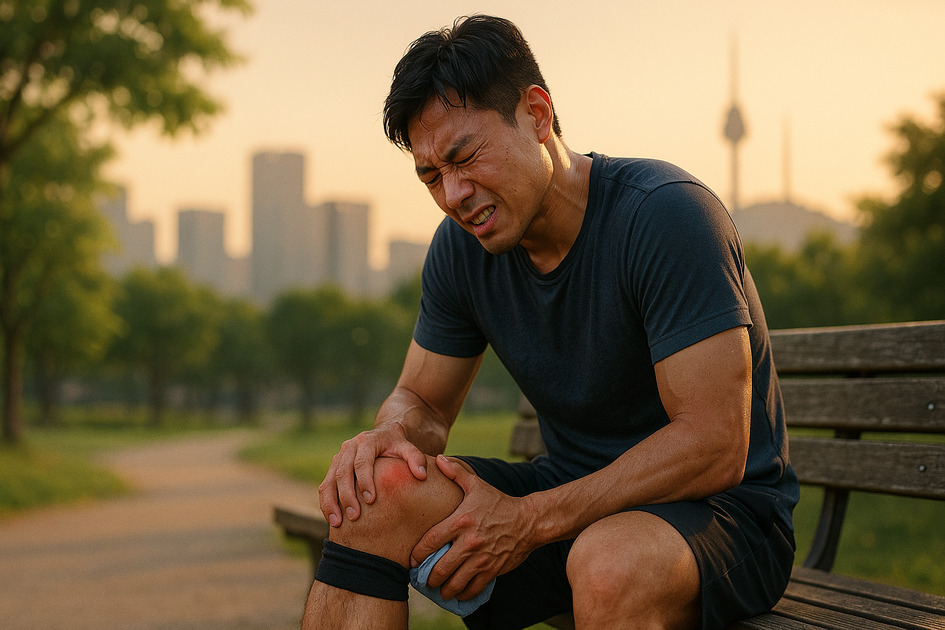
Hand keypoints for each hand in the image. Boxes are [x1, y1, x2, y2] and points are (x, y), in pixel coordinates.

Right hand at [317, 423, 427, 526]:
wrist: (384, 435)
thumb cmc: (397, 445)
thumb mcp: (408, 447)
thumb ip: (416, 458)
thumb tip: (421, 475)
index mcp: (367, 441)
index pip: (362, 462)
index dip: (364, 481)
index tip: (371, 500)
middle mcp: (349, 447)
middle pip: (343, 472)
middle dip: (347, 496)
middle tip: (354, 516)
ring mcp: (339, 457)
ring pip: (329, 480)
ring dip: (331, 502)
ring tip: (337, 523)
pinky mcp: (333, 468)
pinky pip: (325, 486)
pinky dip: (326, 503)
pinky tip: (332, 519)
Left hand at [411, 455, 535, 600]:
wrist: (528, 520)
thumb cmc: (499, 502)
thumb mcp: (477, 485)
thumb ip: (457, 473)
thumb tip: (440, 459)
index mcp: (461, 521)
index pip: (431, 541)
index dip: (417, 555)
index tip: (411, 561)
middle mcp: (469, 542)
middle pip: (440, 568)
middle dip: (428, 579)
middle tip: (424, 580)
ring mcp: (482, 558)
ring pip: (455, 583)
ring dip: (444, 590)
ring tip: (439, 590)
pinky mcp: (493, 570)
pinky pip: (473, 589)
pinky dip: (463, 595)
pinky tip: (458, 594)